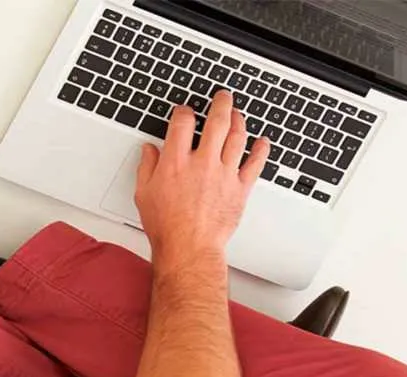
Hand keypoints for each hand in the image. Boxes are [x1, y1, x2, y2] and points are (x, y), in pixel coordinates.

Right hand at [134, 91, 269, 265]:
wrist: (189, 249)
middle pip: (217, 121)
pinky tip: (262, 143)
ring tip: (238, 114)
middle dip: (221, 104)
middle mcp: (202, 163)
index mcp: (176, 162)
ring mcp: (223, 174)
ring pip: (237, 137)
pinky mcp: (239, 189)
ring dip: (239, 121)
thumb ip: (147, 168)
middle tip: (223, 97)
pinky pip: (255, 164)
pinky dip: (261, 150)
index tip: (186, 112)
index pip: (183, 122)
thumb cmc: (167, 227)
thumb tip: (148, 151)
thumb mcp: (144, 194)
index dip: (185, 111)